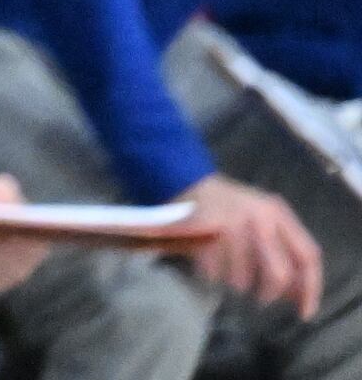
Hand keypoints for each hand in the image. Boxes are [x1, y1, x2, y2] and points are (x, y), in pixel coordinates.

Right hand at [186, 174, 325, 314]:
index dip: (310, 289)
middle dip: (269, 293)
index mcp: (278, 212)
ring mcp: (231, 221)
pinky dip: (210, 275)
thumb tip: (297, 296)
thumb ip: (283, 251)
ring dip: (235, 283)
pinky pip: (214, 272)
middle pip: (279, 274)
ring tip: (227, 274)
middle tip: (261, 298)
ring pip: (243, 278)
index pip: (308, 256)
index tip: (304, 314)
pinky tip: (207, 265)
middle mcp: (259, 215)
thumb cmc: (228, 206)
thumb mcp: (263, 219)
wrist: (179, 175)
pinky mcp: (204, 229)